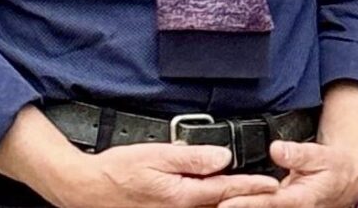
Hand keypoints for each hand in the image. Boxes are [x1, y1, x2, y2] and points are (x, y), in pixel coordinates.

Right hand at [38, 143, 281, 207]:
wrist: (85, 189)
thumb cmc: (116, 171)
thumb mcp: (156, 156)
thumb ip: (192, 158)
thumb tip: (223, 158)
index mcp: (181, 196)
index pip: (226, 190)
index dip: (252, 186)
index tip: (272, 184)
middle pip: (221, 206)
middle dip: (244, 200)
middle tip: (268, 190)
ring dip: (227, 202)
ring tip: (247, 194)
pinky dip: (209, 204)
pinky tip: (215, 198)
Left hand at [213, 139, 357, 207]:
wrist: (346, 183)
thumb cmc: (334, 169)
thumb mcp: (323, 156)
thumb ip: (300, 154)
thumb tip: (276, 148)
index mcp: (301, 200)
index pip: (269, 203)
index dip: (247, 204)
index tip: (225, 202)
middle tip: (209, 202)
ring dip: (235, 206)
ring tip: (209, 203)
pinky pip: (259, 207)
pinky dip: (242, 204)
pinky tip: (223, 202)